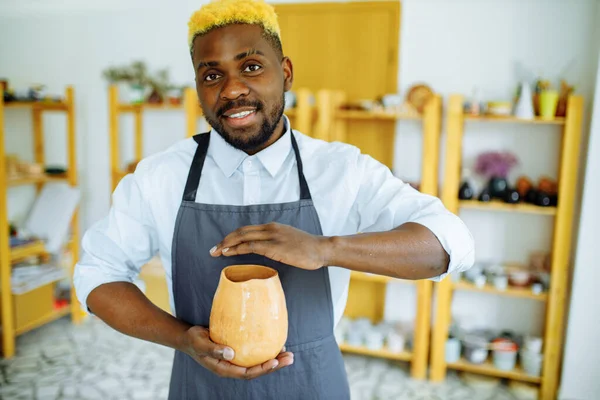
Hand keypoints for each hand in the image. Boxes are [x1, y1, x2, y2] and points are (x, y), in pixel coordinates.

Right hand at [181, 326, 293, 379]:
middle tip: (290, 358)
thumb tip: (232, 353)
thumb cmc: (194, 340)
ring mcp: (236, 360)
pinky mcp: (238, 352)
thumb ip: (214, 349)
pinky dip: (265, 350)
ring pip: (257, 363)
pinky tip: (275, 342)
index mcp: (224, 368)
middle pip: (257, 370)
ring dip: (274, 359)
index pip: (247, 373)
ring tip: (288, 353)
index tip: (275, 362)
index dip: (262, 369)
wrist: (189, 337)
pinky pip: (254, 353)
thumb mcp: (201, 343)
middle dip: (274, 365)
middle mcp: (233, 366)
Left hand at [210, 222, 329, 269]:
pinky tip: (229, 253)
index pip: (247, 229)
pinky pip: (251, 246)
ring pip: (243, 237)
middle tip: (213, 249)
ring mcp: (272, 236)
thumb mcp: (289, 241)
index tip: (222, 244)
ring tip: (216, 252)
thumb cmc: (308, 249)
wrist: (321, 250)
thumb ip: (276, 243)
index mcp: (273, 227)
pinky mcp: (274, 247)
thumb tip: (265, 252)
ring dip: (227, 244)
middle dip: (225, 240)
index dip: (232, 236)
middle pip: (241, 231)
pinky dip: (237, 249)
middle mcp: (270, 228)